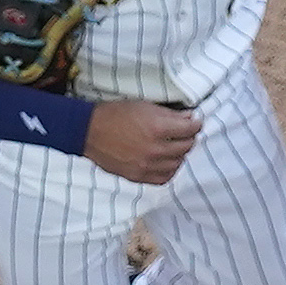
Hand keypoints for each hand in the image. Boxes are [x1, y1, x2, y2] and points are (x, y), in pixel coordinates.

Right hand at [83, 99, 200, 185]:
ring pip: (177, 164)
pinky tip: (168, 163)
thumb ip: (169, 114)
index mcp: (158, 128)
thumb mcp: (145, 106)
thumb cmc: (116, 114)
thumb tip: (189, 118)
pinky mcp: (138, 176)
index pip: (190, 129)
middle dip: (190, 138)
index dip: (196, 124)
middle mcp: (155, 149)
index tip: (195, 122)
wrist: (89, 132)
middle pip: (186, 147)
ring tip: (177, 148)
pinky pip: (164, 178)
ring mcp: (147, 165)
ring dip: (181, 155)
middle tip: (187, 133)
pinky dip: (170, 170)